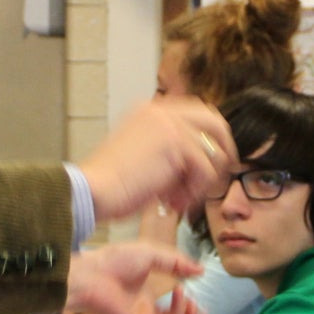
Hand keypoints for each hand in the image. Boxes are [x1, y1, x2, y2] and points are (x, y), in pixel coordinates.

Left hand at [67, 243, 207, 313]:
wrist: (93, 271)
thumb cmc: (113, 261)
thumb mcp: (152, 255)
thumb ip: (177, 264)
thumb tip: (201, 270)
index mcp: (145, 302)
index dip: (187, 312)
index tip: (195, 299)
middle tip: (200, 310)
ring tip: (194, 306)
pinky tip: (181, 299)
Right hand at [76, 99, 237, 224]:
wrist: (91, 191)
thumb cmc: (110, 186)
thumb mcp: (142, 157)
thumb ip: (168, 151)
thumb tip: (199, 162)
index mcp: (150, 111)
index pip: (196, 115)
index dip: (208, 140)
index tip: (210, 166)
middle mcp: (160, 110)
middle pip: (214, 122)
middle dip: (222, 150)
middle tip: (216, 178)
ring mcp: (169, 123)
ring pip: (212, 152)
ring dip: (201, 182)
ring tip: (178, 200)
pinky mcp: (175, 142)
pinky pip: (206, 169)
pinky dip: (194, 191)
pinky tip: (173, 203)